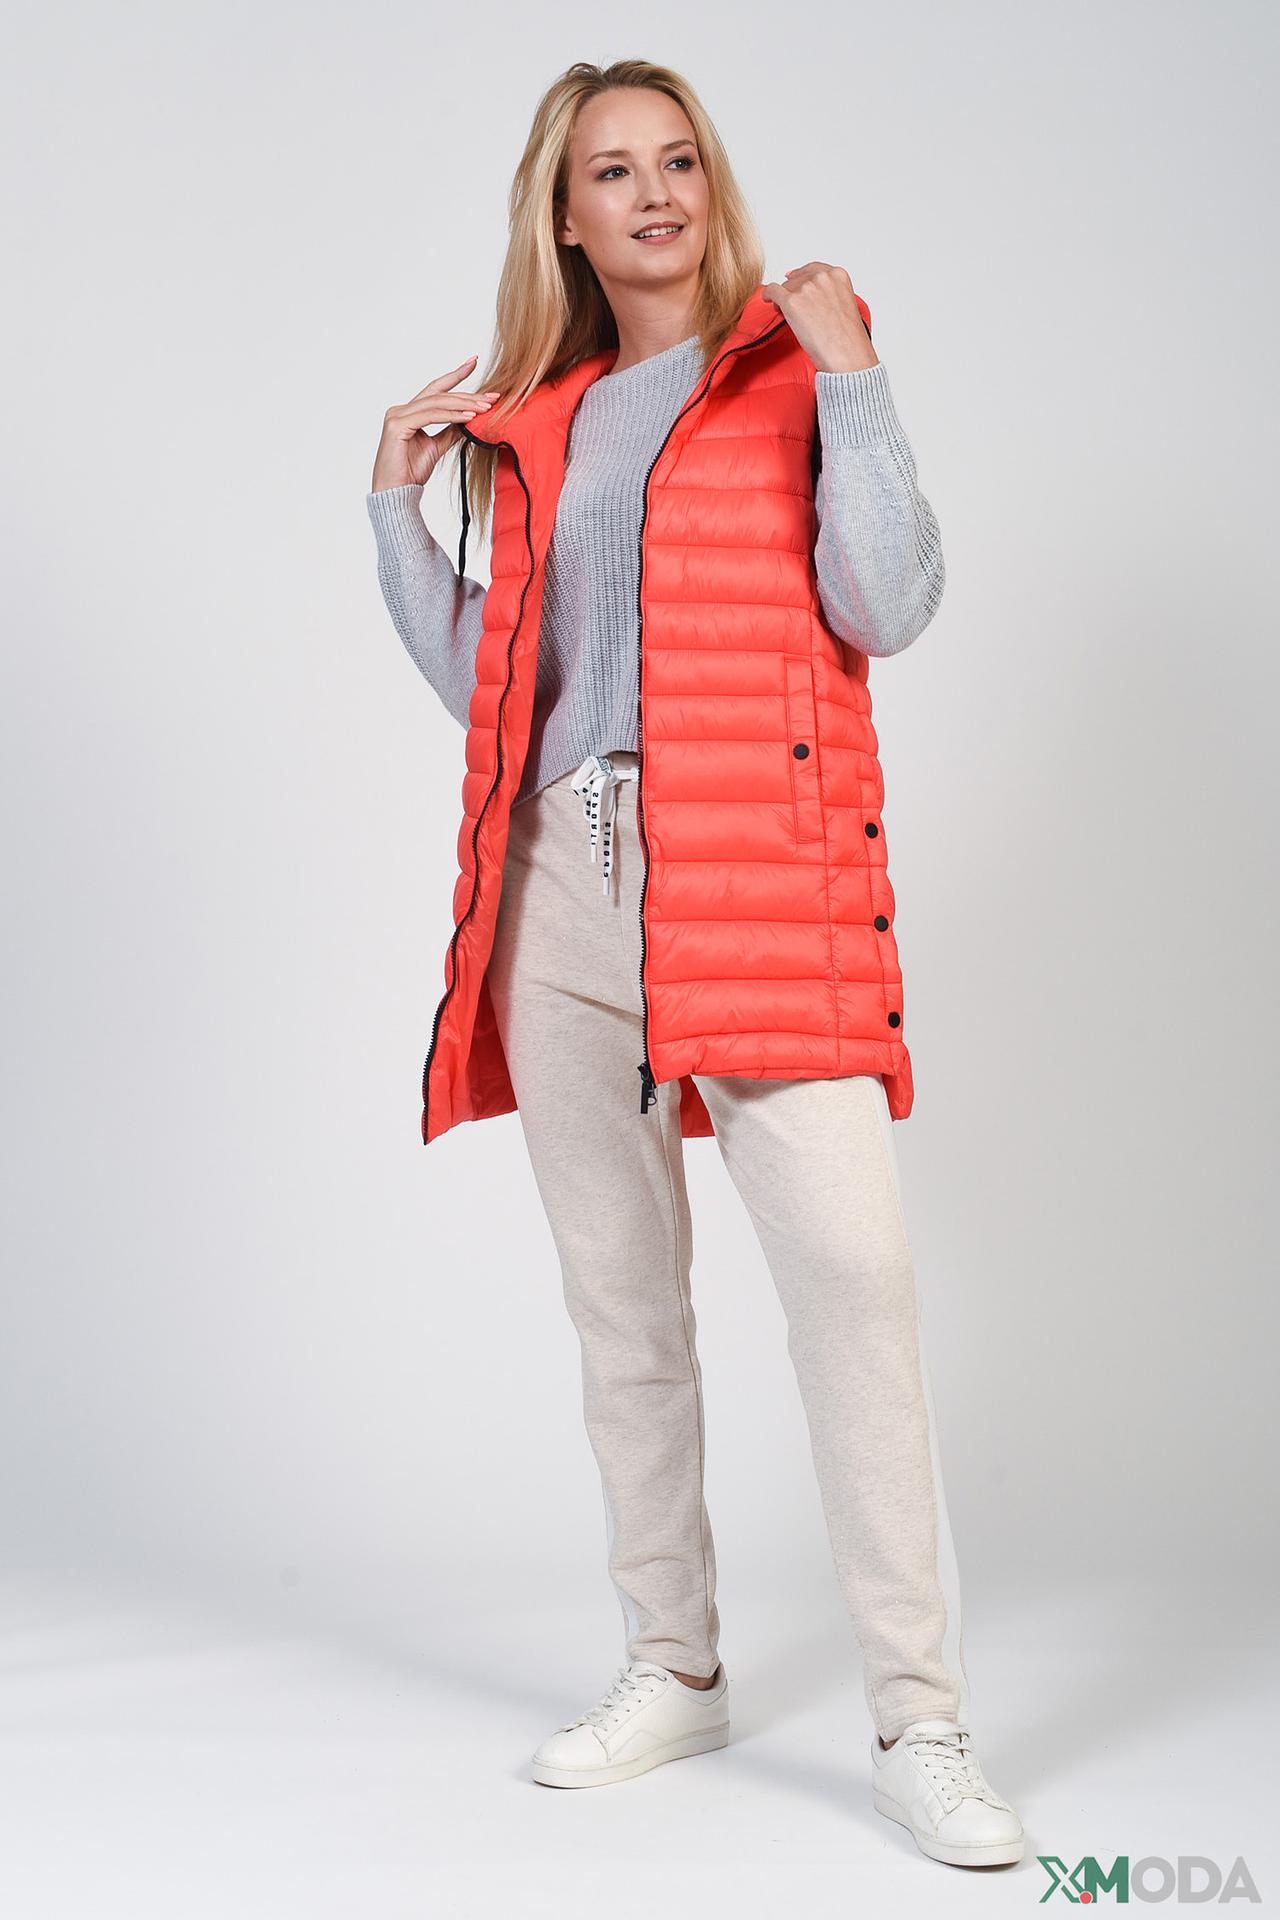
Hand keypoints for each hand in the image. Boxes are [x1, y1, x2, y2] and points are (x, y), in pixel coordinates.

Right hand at [371, 355, 500, 491]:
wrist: (396, 494)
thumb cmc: (411, 472)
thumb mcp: (437, 447)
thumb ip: (449, 431)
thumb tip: (469, 419)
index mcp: (409, 413)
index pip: (436, 389)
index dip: (455, 375)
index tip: (474, 361)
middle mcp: (401, 410)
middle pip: (439, 395)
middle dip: (468, 394)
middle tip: (492, 397)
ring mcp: (397, 416)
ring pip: (436, 403)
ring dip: (463, 405)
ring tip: (485, 408)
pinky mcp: (397, 426)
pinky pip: (430, 416)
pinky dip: (451, 416)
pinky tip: (468, 417)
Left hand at [761, 264, 877, 372]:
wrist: (846, 354)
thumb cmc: (848, 338)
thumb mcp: (845, 305)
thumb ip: (830, 294)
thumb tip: (808, 295)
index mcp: (838, 275)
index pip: (814, 270)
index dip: (801, 276)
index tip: (794, 278)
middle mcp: (821, 277)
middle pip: (798, 279)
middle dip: (794, 292)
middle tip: (794, 308)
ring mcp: (806, 288)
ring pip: (785, 287)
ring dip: (784, 299)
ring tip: (790, 316)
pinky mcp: (791, 301)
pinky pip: (772, 291)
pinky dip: (768, 295)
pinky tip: (767, 300)